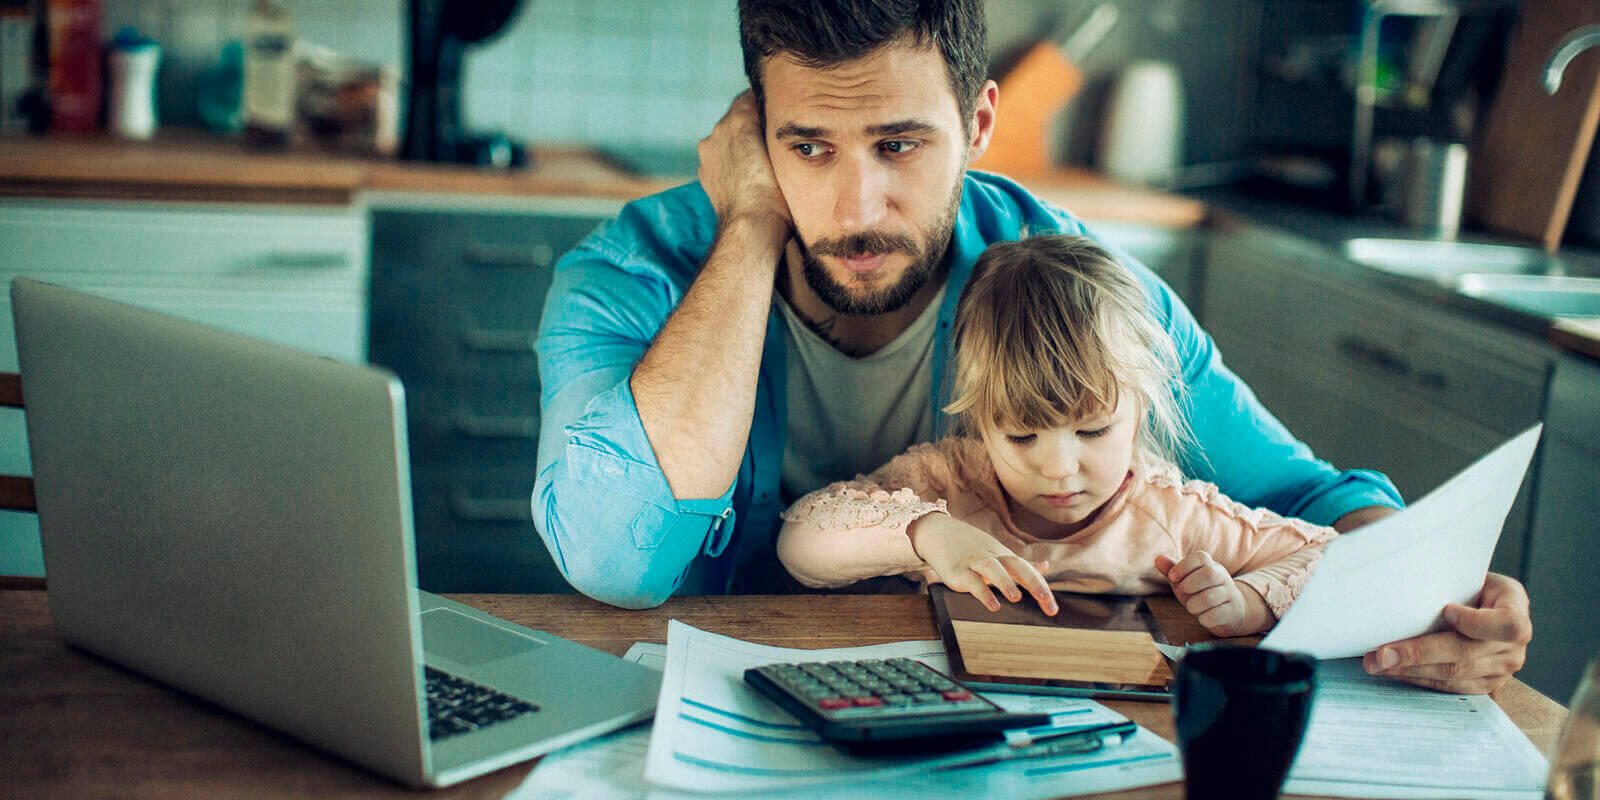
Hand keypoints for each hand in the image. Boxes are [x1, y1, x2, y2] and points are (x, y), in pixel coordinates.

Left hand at [697, 91, 790, 239]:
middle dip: (751, 125)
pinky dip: (732, 163)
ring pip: (727, 139)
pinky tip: (748, 175)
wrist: (752, 225)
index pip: (750, 98)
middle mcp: (718, 131)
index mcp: (738, 118)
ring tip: (762, 160)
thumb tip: (772, 115)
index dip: (765, 104)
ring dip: (741, 145)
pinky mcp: (706, 173)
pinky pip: (721, 159)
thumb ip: (773, 123)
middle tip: (773, 137)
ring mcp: (709, 153)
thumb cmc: (776, 189)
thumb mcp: (783, 148)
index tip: (778, 112)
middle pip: (737, 118)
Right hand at [907, 514, 1055, 614]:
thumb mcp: (999, 554)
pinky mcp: (958, 570)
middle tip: (1047, 602)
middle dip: (1034, 583)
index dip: (1042, 588)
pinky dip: (982, 592)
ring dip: (1005, 582)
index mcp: (1004, 556)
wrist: (938, 532)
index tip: (1052, 609)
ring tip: (1016, 597)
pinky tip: (992, 604)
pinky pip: (971, 580)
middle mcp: (993, 558)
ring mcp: (974, 563)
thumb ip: (1022, 564)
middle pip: (1017, 567)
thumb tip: (1046, 567)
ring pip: (993, 569)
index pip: (1028, 570)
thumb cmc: (971, 546)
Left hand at [1155, 552, 1265, 636]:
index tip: (1172, 577)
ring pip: (1211, 596)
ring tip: (1191, 607)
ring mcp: (1229, 594)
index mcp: (1210, 566)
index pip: (1201, 557)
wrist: (1230, 612)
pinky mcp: (1232, 612)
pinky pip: (1217, 614)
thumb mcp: (1186, 581)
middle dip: (1190, 584)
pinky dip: (1204, 618)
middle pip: (1209, 573)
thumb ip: (1172, 570)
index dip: (1183, 566)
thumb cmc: (1202, 593)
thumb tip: (1157, 558)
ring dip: (1194, 604)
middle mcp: (1222, 577)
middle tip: (1183, 591)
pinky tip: (1202, 618)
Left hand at [1362, 572, 1531, 693]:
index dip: (1476, 622)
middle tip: (1382, 654)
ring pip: (1454, 675)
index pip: (1507, 623)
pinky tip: (1393, 670)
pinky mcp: (1486, 685)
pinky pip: (1449, 687)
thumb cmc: (1468, 584)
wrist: (1481, 604)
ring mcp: (1502, 669)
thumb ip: (1447, 582)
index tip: (1446, 610)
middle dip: (1418, 654)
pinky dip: (1417, 678)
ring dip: (1410, 670)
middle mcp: (1514, 645)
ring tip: (1377, 663)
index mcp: (1516, 607)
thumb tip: (1400, 588)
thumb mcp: (1466, 574)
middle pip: (1466, 654)